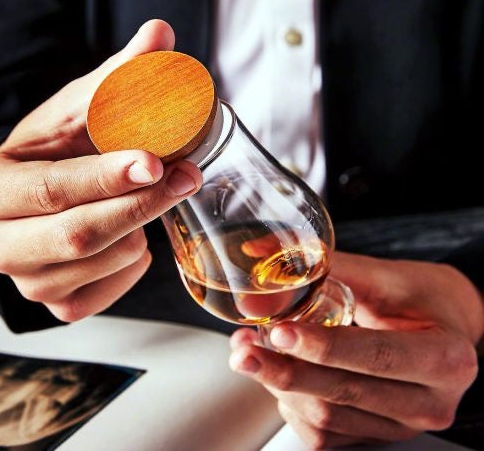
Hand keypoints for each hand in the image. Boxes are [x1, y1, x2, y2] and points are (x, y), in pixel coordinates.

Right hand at [0, 20, 201, 321]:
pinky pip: (110, 292)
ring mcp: (26, 281)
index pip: (52, 189)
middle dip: (141, 205)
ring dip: (140, 229)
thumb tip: (161, 33)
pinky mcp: (56, 305)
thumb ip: (118, 75)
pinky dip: (132, 265)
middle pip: (79, 235)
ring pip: (103, 262)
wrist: (37, 200)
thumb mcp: (76, 112)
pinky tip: (130, 236)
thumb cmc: (56, 153)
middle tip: (187, 176)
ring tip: (144, 199)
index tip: (155, 161)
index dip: (106, 177)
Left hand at [229, 252, 482, 448]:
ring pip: (329, 418)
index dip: (324, 347)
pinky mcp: (376, 434)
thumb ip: (325, 267)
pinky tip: (278, 375)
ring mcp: (401, 425)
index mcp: (443, 358)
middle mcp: (428, 402)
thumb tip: (262, 255)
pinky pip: (326, 435)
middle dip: (284, 370)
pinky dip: (291, 405)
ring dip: (280, 385)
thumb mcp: (384, 274)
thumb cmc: (420, 297)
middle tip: (244, 349)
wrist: (443, 326)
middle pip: (345, 393)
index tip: (280, 330)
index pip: (376, 356)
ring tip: (250, 352)